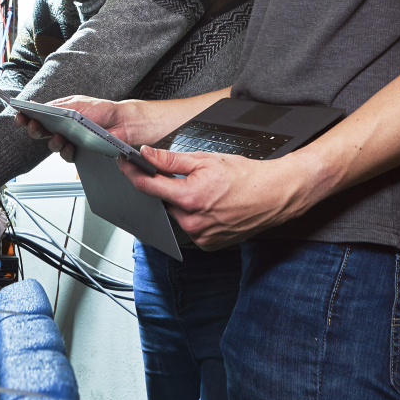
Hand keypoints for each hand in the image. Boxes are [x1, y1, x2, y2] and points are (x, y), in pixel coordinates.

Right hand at [14, 96, 165, 161]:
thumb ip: (58, 107)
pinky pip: (67, 156)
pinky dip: (67, 152)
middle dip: (34, 129)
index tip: (20, 116)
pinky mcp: (79, 151)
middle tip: (34, 126)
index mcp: (59, 113)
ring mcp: (69, 140)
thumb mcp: (78, 104)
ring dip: (52, 142)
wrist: (123, 123)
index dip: (27, 116)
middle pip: (40, 131)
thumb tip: (40, 107)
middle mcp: (62, 127)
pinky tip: (71, 146)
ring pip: (52, 145)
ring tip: (59, 136)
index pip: (38, 115)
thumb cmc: (102, 110)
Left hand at [120, 147, 312, 249]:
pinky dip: (191, 217)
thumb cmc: (245, 177)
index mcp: (189, 198)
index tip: (125, 165)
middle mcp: (192, 222)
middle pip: (161, 202)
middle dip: (163, 189)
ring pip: (175, 216)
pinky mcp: (208, 244)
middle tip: (178, 177)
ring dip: (178, 204)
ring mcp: (200, 237)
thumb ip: (171, 160)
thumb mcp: (205, 160)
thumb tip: (146, 155)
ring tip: (201, 192)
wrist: (274, 195)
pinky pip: (189, 229)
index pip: (148, 186)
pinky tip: (207, 207)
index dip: (132, 173)